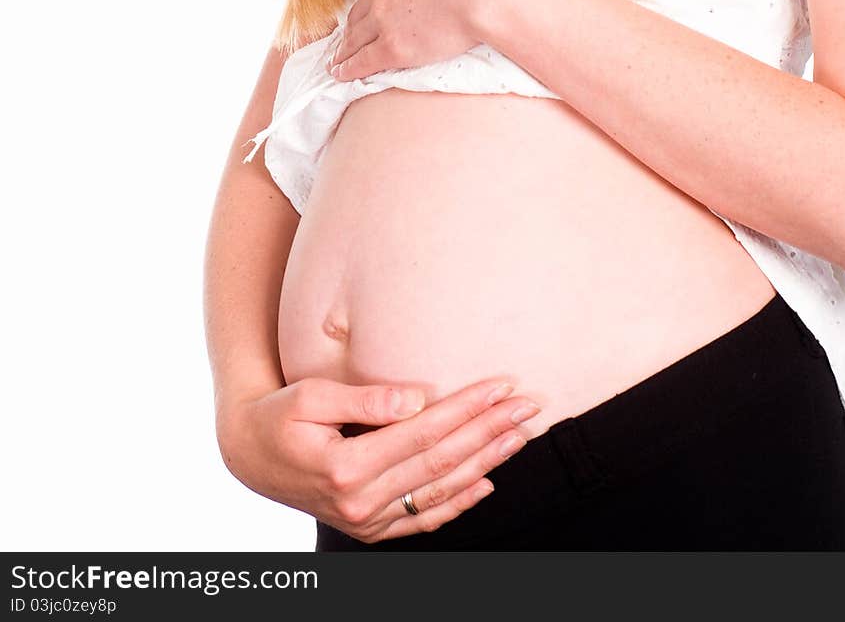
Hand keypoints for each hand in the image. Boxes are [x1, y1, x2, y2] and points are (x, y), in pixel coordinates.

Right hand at [217, 375, 540, 542]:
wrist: (247, 455)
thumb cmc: (279, 414)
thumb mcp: (311, 396)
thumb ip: (366, 400)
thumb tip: (417, 398)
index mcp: (346, 467)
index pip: (424, 433)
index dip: (467, 408)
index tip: (501, 386)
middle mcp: (360, 502)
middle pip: (440, 463)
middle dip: (488, 432)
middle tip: (527, 406)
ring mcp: (366, 520)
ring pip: (439, 492)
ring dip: (484, 462)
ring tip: (519, 436)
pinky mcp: (369, 527)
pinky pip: (422, 518)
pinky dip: (457, 503)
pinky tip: (486, 482)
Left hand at [329, 0, 510, 79]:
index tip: (371, 7)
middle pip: (360, 10)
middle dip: (353, 25)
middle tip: (347, 37)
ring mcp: (384, 17)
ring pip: (355, 37)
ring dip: (345, 49)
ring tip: (338, 60)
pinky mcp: (393, 47)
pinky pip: (363, 61)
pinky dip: (348, 68)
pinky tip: (341, 74)